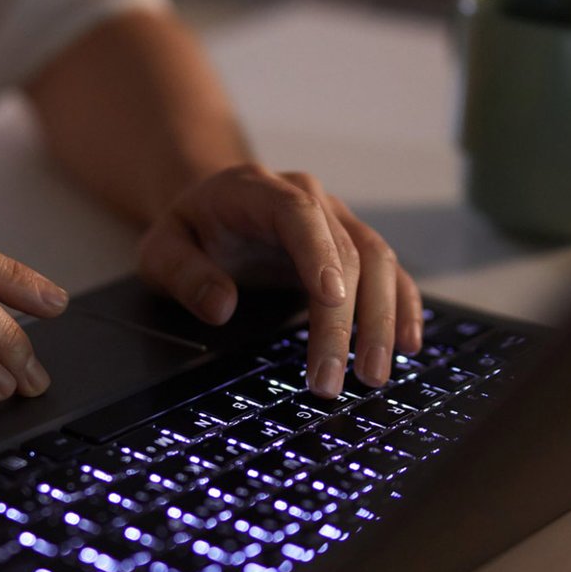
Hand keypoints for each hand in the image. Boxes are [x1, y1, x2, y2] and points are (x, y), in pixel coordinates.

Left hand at [136, 164, 422, 396]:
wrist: (213, 207)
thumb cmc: (189, 232)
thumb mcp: (161, 250)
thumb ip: (184, 274)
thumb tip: (221, 307)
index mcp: (258, 190)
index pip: (297, 214)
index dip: (317, 254)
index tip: (329, 300)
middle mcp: (310, 198)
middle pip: (344, 252)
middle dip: (343, 321)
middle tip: (333, 380)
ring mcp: (339, 221)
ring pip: (378, 263)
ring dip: (382, 321)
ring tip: (372, 376)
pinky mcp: (354, 246)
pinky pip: (390, 273)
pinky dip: (404, 307)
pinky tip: (409, 346)